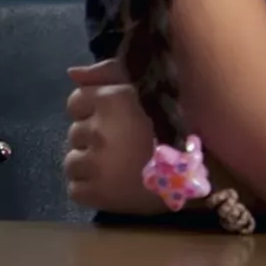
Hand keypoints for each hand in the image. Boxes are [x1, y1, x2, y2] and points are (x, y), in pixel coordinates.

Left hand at [64, 59, 165, 214]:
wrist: (193, 177)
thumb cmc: (174, 127)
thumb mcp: (145, 89)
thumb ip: (108, 74)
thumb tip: (72, 72)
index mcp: (112, 100)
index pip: (76, 101)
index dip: (94, 110)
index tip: (117, 120)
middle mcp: (98, 129)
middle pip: (76, 133)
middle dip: (94, 138)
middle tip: (125, 145)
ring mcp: (93, 164)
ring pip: (73, 162)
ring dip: (91, 165)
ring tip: (121, 167)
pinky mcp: (91, 192)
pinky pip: (77, 188)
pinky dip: (92, 188)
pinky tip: (116, 185)